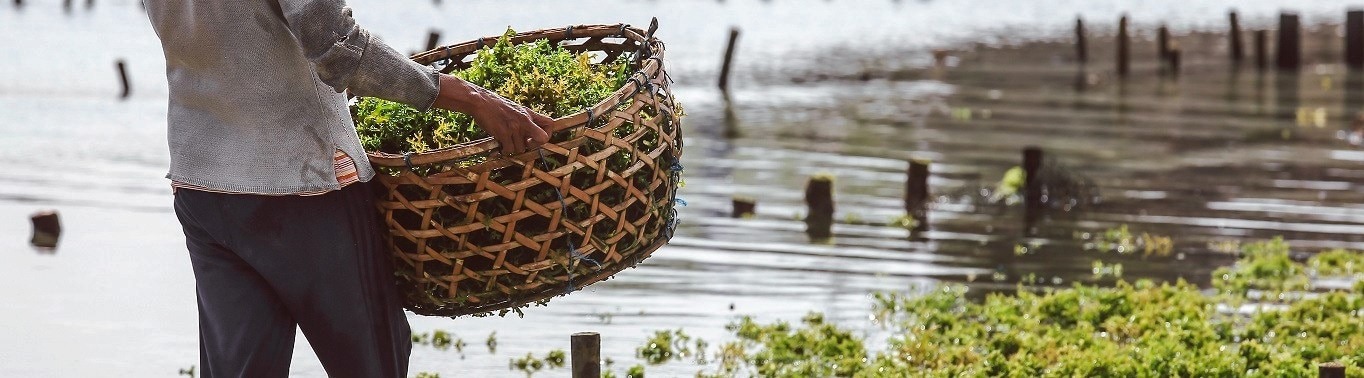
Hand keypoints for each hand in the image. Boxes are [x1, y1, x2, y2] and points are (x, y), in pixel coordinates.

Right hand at [430, 74, 552, 153]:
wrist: (480, 101)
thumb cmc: (496, 106)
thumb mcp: (515, 109)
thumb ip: (525, 120)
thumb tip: (531, 135)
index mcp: (528, 113)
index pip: (550, 124)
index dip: (547, 134)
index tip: (537, 138)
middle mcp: (524, 120)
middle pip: (541, 140)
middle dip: (533, 146)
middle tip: (523, 143)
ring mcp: (515, 127)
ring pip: (521, 149)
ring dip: (513, 148)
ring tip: (505, 139)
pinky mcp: (504, 133)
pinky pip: (509, 150)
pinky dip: (504, 150)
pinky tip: (499, 143)